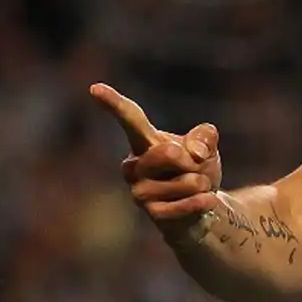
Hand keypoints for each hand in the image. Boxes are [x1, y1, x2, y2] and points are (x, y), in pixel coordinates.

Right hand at [90, 83, 223, 237]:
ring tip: (198, 186)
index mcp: (142, 141)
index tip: (95, 88)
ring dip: (201, 183)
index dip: (113, 103)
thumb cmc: (198, 170)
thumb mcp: (207, 147)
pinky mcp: (151, 213)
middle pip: (166, 152)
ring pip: (184, 182)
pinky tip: (206, 201)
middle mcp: (134, 165)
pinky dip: (201, 202)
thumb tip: (194, 152)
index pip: (129, 119)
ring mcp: (139, 191)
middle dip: (192, 160)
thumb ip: (204, 138)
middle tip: (195, 168)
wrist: (201, 208)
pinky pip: (183, 205)